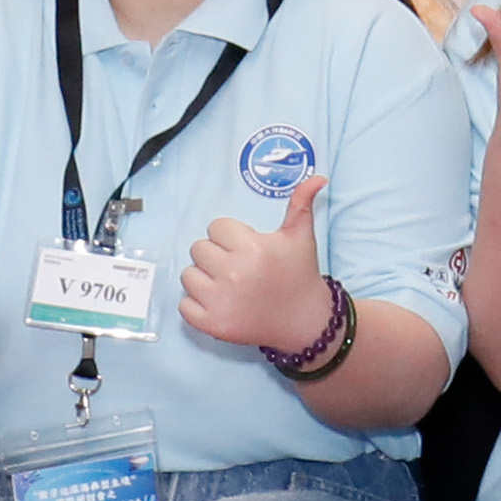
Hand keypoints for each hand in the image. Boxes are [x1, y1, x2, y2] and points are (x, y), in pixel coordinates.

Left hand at [182, 166, 334, 357]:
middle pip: (198, 249)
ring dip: (203, 278)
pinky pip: (183, 305)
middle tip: (236, 266)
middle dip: (215, 255)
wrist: (305, 320)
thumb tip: (317, 177)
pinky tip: (219, 302)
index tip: (245, 247)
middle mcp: (233, 273)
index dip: (230, 236)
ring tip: (227, 284)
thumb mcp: (301, 236)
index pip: (216, 227)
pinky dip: (196, 304)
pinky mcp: (212, 324)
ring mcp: (220, 301)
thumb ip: (301, 203)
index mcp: (253, 248)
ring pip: (187, 275)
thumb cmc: (300, 273)